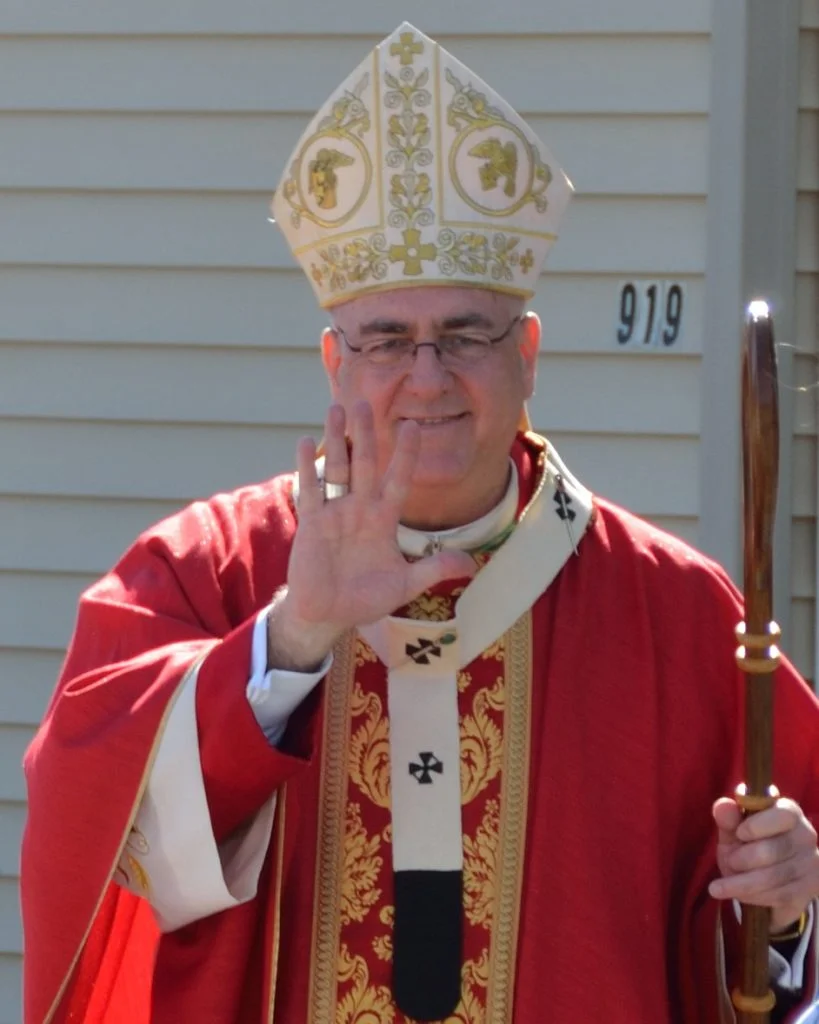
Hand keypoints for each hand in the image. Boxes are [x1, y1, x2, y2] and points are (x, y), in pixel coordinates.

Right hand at [268, 401, 475, 669]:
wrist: (328, 615)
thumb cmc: (365, 598)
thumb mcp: (405, 585)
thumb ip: (434, 569)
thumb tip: (472, 565)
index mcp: (384, 520)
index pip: (398, 480)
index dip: (405, 455)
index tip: (414, 426)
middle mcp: (360, 510)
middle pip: (365, 465)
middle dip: (366, 435)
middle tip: (366, 402)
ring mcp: (335, 514)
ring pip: (337, 470)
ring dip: (337, 440)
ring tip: (337, 408)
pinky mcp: (313, 524)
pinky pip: (311, 491)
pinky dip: (307, 467)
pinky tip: (306, 441)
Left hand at [709, 796, 818, 932]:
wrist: (762, 881)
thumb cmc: (746, 846)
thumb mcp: (733, 832)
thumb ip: (728, 819)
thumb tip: (722, 805)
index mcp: (789, 812)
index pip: (784, 815)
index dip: (757, 825)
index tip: (738, 834)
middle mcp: (805, 836)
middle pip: (775, 850)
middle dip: (743, 859)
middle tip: (729, 861)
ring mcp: (811, 863)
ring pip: (775, 876)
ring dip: (743, 881)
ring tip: (724, 882)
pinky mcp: (811, 889)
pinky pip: (779, 895)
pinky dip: (751, 896)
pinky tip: (736, 894)